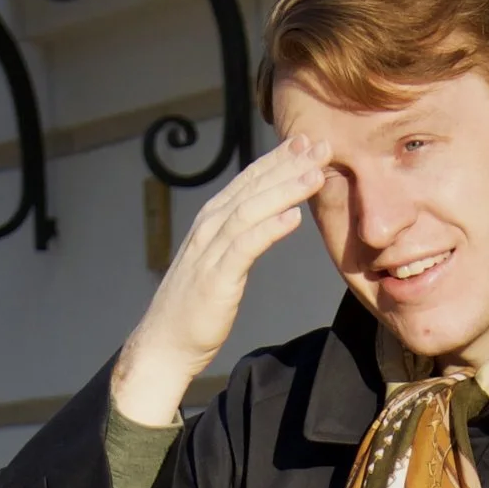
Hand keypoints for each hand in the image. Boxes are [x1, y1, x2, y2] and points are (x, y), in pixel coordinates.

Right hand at [111, 134, 321, 425]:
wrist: (165, 345)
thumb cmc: (195, 308)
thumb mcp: (219, 263)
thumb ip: (239, 237)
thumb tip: (268, 218)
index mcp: (211, 222)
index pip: (249, 181)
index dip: (278, 159)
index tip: (308, 142)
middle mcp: (209, 228)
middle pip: (253, 187)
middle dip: (288, 164)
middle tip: (323, 145)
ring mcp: (209, 251)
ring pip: (251, 209)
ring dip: (285, 189)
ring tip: (316, 174)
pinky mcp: (215, 278)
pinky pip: (245, 246)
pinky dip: (269, 228)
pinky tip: (293, 217)